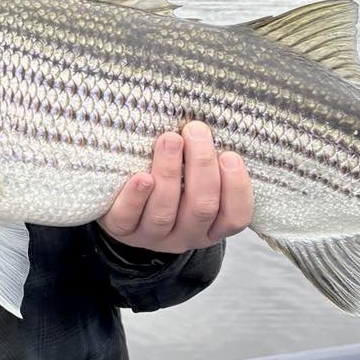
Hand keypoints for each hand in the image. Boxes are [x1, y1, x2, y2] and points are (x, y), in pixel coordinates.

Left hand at [98, 121, 252, 253]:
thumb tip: (212, 123)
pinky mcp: (122, 229)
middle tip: (196, 130)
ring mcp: (153, 235)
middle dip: (201, 166)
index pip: (234, 217)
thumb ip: (207, 161)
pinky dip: (136, 198)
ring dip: (169, 173)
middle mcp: (185, 234)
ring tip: (170, 140)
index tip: (230, 155)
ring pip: (164, 212)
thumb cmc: (171, 182)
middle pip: (201, 208)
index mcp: (211, 224)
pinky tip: (141, 177)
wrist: (124, 205)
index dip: (236, 188)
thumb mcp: (195, 177)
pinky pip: (128, 219)